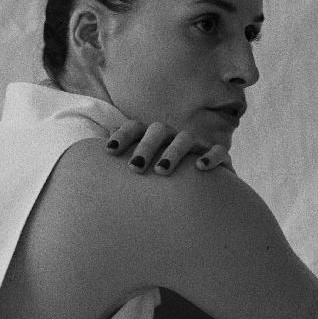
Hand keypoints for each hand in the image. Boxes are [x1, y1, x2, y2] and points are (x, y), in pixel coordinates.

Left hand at [105, 120, 232, 174]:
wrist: (206, 190)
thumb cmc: (168, 179)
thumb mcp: (145, 170)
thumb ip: (125, 161)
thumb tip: (97, 155)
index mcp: (155, 137)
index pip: (136, 128)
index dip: (123, 136)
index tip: (109, 151)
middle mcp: (174, 137)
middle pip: (158, 131)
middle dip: (146, 147)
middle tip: (134, 168)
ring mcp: (198, 144)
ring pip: (185, 138)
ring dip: (172, 152)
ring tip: (161, 170)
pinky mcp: (220, 157)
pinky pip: (219, 151)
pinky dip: (211, 157)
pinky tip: (199, 168)